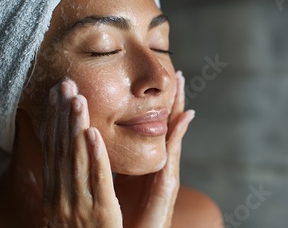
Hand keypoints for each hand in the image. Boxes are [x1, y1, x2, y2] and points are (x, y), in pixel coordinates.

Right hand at [41, 79, 121, 227]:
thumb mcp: (65, 210)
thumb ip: (64, 185)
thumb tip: (60, 159)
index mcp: (54, 194)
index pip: (52, 150)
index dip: (52, 121)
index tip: (53, 95)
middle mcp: (62, 197)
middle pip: (61, 149)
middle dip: (61, 115)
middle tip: (64, 84)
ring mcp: (79, 206)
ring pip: (76, 160)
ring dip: (75, 127)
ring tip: (77, 98)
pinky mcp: (101, 215)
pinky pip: (97, 182)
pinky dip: (95, 157)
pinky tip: (93, 133)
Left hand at [115, 71, 194, 227]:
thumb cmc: (129, 215)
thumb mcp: (122, 183)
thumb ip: (120, 163)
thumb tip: (106, 141)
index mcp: (150, 163)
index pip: (156, 127)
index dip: (160, 104)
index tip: (163, 80)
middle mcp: (162, 165)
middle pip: (170, 125)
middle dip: (175, 99)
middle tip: (179, 73)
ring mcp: (168, 172)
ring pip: (174, 134)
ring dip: (178, 107)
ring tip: (181, 84)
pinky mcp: (168, 184)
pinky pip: (172, 155)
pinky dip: (177, 135)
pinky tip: (180, 117)